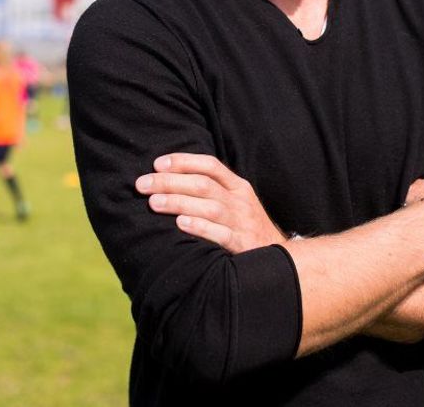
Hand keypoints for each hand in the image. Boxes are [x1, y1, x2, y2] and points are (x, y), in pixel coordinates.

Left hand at [135, 153, 285, 253]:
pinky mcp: (243, 246)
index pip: (210, 165)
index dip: (183, 161)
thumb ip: (211, 191)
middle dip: (170, 182)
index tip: (157, 164)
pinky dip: (200, 228)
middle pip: (203, 184)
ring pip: (209, 207)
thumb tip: (169, 181)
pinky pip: (221, 235)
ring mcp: (243, 223)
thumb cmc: (247, 229)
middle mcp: (240, 201)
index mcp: (238, 187)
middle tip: (142, 184)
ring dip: (179, 202)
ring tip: (154, 203)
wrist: (281, 262)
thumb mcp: (236, 204)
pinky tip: (181, 224)